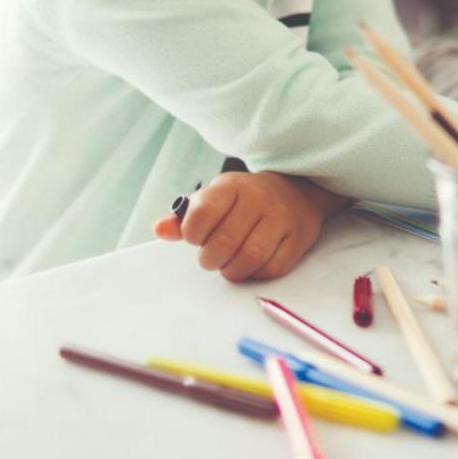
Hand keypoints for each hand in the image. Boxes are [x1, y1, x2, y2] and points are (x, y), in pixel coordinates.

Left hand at [152, 170, 336, 282]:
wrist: (295, 192)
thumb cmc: (243, 201)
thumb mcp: (214, 199)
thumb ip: (185, 217)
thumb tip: (160, 229)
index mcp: (231, 185)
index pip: (202, 214)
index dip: (192, 234)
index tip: (196, 237)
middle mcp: (258, 198)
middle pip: (224, 242)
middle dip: (210, 259)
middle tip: (210, 258)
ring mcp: (281, 218)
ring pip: (250, 258)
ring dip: (232, 270)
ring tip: (228, 264)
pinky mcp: (297, 239)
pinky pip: (271, 268)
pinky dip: (255, 273)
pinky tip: (250, 264)